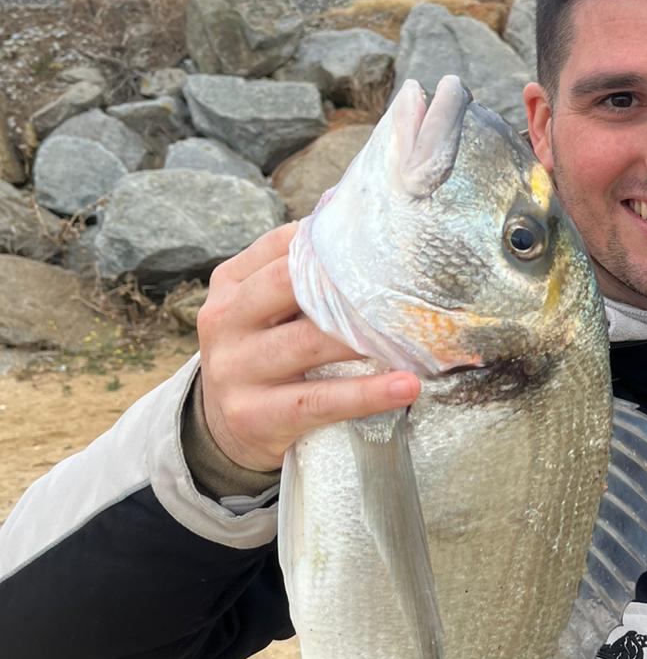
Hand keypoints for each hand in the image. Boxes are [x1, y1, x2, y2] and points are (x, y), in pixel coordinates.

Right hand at [196, 223, 419, 471]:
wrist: (222, 428)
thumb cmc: (262, 355)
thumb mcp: (263, 310)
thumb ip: (297, 276)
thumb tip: (365, 230)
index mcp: (230, 285)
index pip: (281, 246)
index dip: (332, 240)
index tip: (383, 241)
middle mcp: (224, 321)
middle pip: (288, 286)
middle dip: (346, 284)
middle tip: (401, 283)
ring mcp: (234, 369)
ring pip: (309, 342)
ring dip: (366, 338)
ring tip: (414, 336)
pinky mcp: (254, 415)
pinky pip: (320, 400)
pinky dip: (367, 394)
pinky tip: (406, 387)